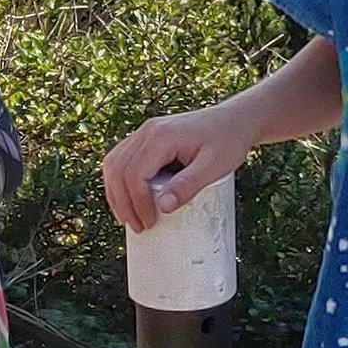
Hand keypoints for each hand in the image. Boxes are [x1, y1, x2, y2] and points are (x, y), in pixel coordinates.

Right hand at [102, 102, 254, 231]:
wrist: (234, 120)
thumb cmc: (228, 141)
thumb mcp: (215, 166)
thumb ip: (189, 184)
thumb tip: (163, 207)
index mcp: (162, 136)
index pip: (135, 174)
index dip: (138, 203)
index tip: (150, 223)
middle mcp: (147, 131)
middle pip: (118, 170)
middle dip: (124, 203)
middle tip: (138, 227)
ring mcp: (144, 133)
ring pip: (113, 164)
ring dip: (116, 193)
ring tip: (129, 218)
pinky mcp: (146, 138)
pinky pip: (121, 160)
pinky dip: (119, 182)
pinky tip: (127, 199)